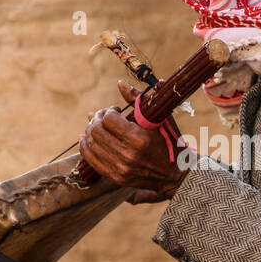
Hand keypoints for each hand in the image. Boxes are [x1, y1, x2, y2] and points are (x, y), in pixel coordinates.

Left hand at [79, 81, 186, 203]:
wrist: (174, 172)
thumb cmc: (169, 141)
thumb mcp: (159, 118)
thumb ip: (138, 99)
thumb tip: (120, 83)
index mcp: (139, 139)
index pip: (109, 119)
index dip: (109, 111)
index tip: (116, 110)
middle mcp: (127, 155)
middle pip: (96, 131)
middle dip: (97, 118)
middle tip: (103, 116)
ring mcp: (120, 169)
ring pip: (91, 144)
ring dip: (90, 131)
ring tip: (98, 126)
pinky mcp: (115, 177)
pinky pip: (90, 159)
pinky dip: (86, 146)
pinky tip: (88, 138)